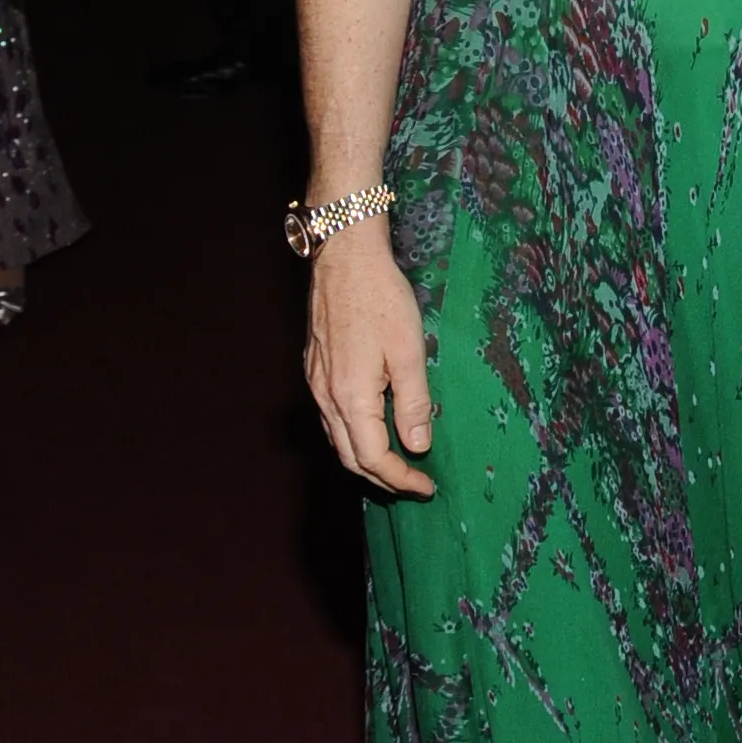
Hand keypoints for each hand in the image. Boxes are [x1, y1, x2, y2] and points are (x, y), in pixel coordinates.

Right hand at [305, 222, 436, 495]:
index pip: (373, 457)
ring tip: (397, 463)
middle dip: (382, 477)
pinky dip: (351, 435)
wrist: (344, 256)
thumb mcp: (409, 350)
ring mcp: (316, 382)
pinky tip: (371, 428)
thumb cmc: (380, 297)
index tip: (426, 486)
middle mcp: (325, 395)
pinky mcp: (315, 368)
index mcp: (350, 396)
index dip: (400, 478)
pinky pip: (330, 417)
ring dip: (365, 459)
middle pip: (349, 457)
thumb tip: (416, 444)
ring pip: (336, 439)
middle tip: (414, 483)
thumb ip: (413, 402)